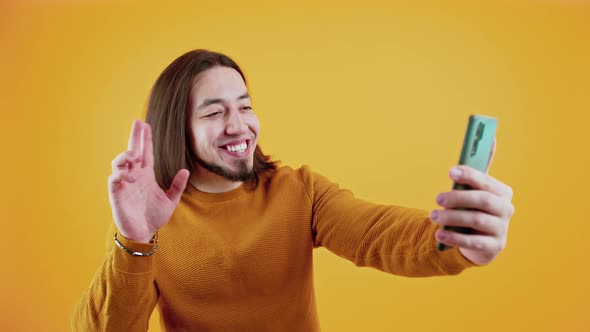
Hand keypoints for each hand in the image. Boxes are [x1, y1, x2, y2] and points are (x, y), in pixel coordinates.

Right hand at [108, 120, 189, 242]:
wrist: (143, 234)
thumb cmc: (154, 217)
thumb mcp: (171, 200)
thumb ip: (177, 186)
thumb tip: (185, 170)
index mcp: (146, 176)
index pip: (146, 153)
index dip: (146, 139)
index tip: (146, 125)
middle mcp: (134, 176)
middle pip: (133, 151)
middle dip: (135, 137)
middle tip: (138, 122)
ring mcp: (124, 184)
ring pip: (120, 163)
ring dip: (125, 155)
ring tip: (133, 154)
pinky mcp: (117, 194)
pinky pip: (114, 179)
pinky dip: (120, 175)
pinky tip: (130, 177)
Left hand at [429, 140, 514, 264]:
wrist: (479, 242)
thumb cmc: (473, 208)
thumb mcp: (474, 190)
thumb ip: (478, 169)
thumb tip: (490, 136)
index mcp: (502, 192)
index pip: (486, 181)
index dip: (470, 175)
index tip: (451, 172)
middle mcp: (506, 209)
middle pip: (482, 200)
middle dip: (457, 197)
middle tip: (437, 198)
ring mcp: (502, 229)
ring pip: (476, 220)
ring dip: (452, 217)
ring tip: (433, 216)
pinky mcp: (494, 247)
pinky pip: (474, 241)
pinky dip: (455, 237)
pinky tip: (439, 234)